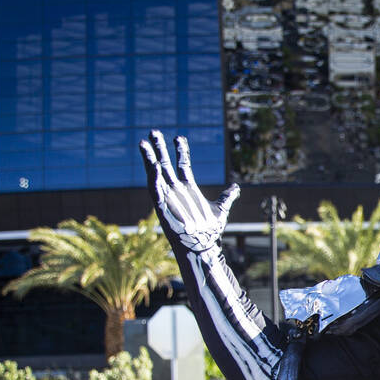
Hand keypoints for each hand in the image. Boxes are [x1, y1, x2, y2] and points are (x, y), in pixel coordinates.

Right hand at [139, 131, 239, 252]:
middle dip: (160, 148)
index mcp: (188, 188)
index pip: (182, 164)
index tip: (179, 137)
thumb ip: (227, 197)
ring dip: (149, 159)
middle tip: (153, 131)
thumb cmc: (210, 231)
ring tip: (143, 143)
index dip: (180, 151)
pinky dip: (153, 177)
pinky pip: (155, 189)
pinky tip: (152, 165)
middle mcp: (176, 190)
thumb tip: (236, 188)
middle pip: (165, 164)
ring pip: (155, 174)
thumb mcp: (221, 209)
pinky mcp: (162, 206)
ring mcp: (168, 197)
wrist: (203, 247)